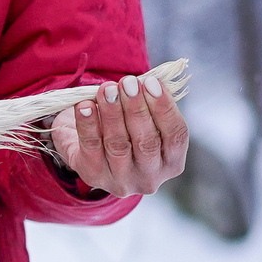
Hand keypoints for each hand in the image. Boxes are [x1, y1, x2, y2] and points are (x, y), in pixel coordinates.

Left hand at [47, 72, 187, 197]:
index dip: (164, 107)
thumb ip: (149, 104)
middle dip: (136, 108)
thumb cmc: (124, 129)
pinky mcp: (94, 175)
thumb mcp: (144, 120)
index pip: (176, 135)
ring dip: (112, 113)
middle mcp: (150, 176)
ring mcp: (121, 180)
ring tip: (107, 89)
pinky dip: (88, 124)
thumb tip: (146, 81)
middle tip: (127, 82)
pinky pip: (91, 148)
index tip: (151, 81)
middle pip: (147, 142)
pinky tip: (84, 106)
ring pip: (119, 145)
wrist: (86, 149)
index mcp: (171, 162)